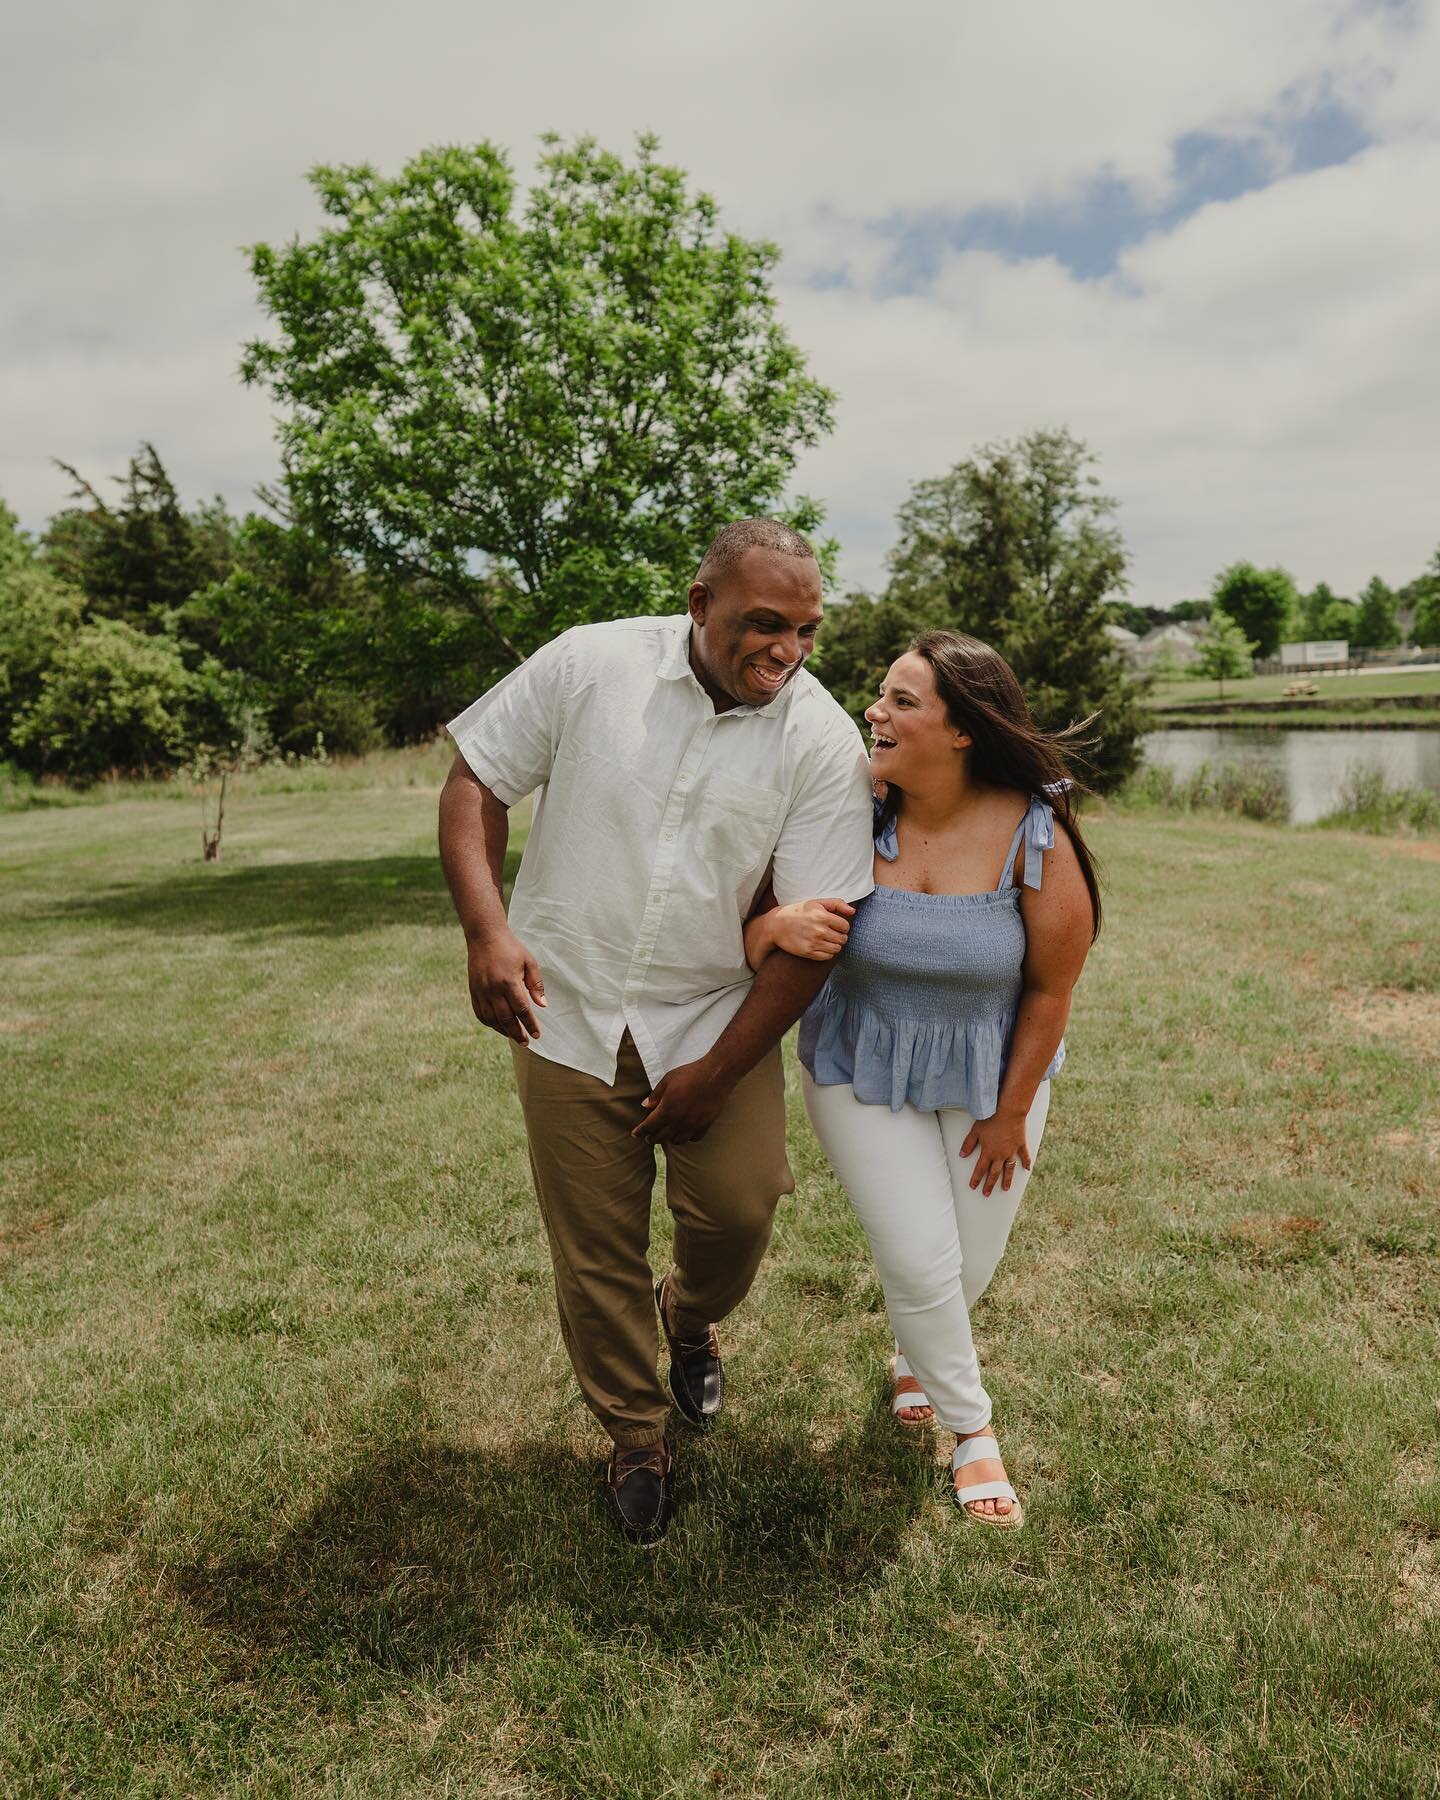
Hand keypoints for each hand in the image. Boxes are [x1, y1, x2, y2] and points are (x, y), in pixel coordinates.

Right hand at [465, 927, 545, 1042]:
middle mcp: (493, 989)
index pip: (521, 1009)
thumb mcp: (529, 962)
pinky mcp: (473, 991)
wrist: (484, 936)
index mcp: (509, 981)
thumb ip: (536, 984)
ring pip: (491, 1018)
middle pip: (506, 1018)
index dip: (530, 1024)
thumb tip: (543, 1005)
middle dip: (517, 1033)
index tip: (537, 1035)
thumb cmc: (511, 948)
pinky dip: (489, 1023)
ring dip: (503, 1030)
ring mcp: (481, 991)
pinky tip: (498, 1026)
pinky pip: (480, 1013)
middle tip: (526, 1042)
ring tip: (514, 1036)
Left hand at [632, 1057, 730, 1143]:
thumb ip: (655, 1095)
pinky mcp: (705, 1124)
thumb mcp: (667, 1080)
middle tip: (648, 1138)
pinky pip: (694, 1138)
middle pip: (661, 1137)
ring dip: (669, 1139)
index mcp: (667, 1110)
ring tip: (666, 1136)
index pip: (649, 1126)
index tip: (635, 1134)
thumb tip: (645, 1105)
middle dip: (652, 1138)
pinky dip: (687, 1138)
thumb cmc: (690, 1074)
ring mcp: (693, 1125)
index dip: (640, 1131)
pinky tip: (685, 1133)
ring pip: (677, 1140)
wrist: (715, 1075)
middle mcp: (678, 1121)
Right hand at [768, 898, 854, 960]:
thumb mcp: (816, 902)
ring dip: (835, 945)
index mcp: (822, 916)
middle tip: (833, 933)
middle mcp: (819, 930)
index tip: (837, 925)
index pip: (845, 926)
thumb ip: (837, 903)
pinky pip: (827, 957)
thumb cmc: (798, 911)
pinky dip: (828, 953)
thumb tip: (853, 911)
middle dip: (840, 936)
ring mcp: (814, 943)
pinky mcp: (808, 952)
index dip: (843, 926)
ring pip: (837, 949)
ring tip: (828, 940)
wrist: (776, 925)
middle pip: (842, 939)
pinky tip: (822, 946)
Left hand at [961, 1108, 1031, 1195]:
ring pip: (1009, 1169)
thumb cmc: (990, 1119)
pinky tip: (1027, 1170)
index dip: (976, 1178)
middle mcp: (1000, 1155)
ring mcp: (1012, 1151)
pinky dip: (1027, 1163)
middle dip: (989, 1184)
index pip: (980, 1169)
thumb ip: (968, 1144)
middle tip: (986, 1194)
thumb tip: (961, 1155)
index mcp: (988, 1152)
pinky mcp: (1021, 1145)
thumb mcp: (975, 1131)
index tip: (973, 1187)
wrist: (1009, 1111)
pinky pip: (1025, 1157)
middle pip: (994, 1173)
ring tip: (1005, 1189)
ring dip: (1007, 1180)